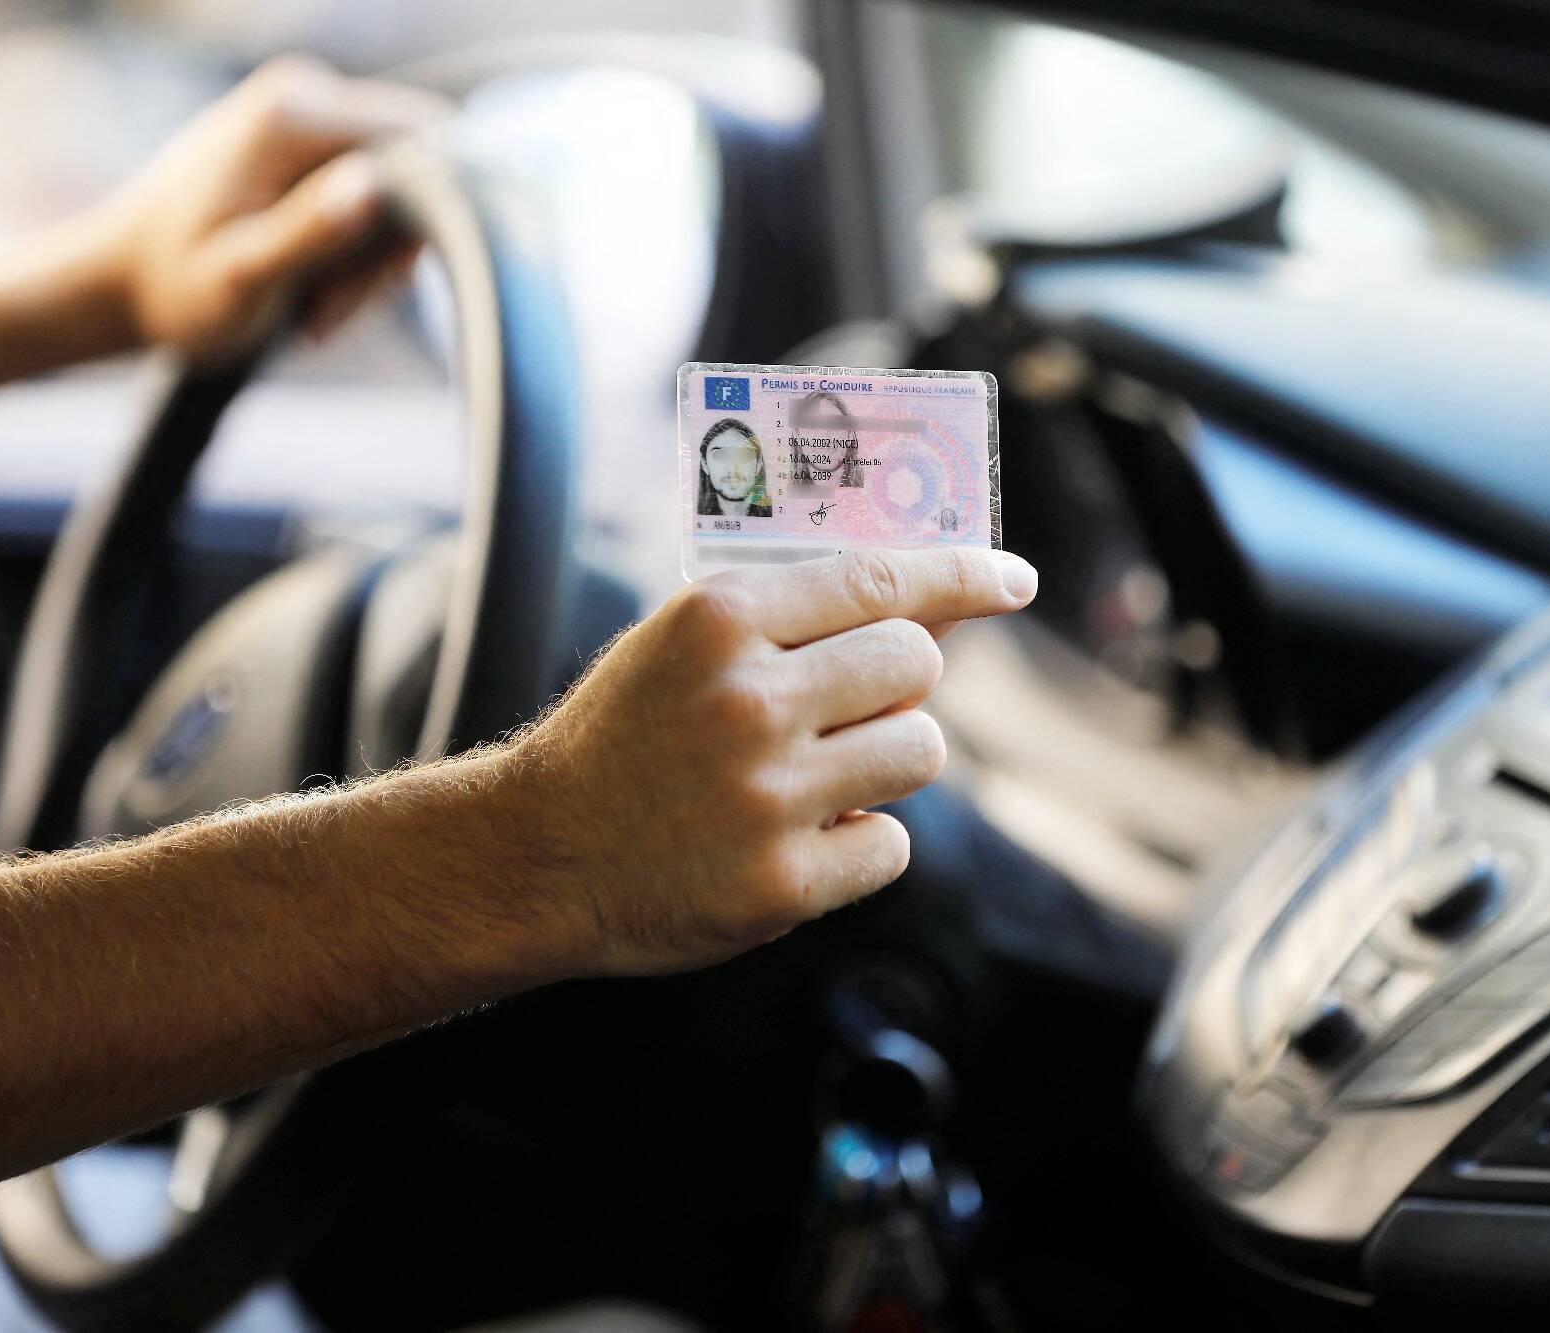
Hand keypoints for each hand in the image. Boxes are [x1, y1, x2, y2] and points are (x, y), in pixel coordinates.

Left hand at [84, 56, 449, 361]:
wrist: (116, 282)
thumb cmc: (172, 291)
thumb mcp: (241, 279)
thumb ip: (307, 232)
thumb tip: (374, 187)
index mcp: (292, 113)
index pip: (423, 144)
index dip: (421, 221)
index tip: (370, 288)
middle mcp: (304, 91)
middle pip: (415, 166)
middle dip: (389, 251)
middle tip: (328, 310)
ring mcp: (303, 110)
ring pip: (396, 188)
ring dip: (369, 261)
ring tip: (311, 307)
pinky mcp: (302, 138)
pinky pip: (368, 193)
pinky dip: (352, 250)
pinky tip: (308, 286)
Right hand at [505, 547, 1038, 975]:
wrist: (539, 855)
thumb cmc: (626, 736)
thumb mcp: (685, 645)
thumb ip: (796, 618)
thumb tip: (936, 599)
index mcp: (721, 620)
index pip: (880, 579)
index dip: (961, 574)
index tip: (1010, 579)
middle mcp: (750, 700)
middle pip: (915, 665)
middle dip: (900, 684)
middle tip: (853, 706)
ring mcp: (768, 797)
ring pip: (919, 752)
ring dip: (887, 761)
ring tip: (819, 775)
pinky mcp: (782, 885)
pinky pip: (889, 844)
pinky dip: (858, 842)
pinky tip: (794, 838)